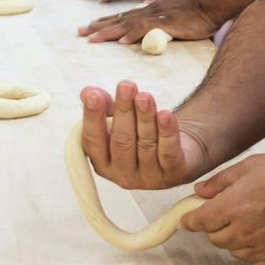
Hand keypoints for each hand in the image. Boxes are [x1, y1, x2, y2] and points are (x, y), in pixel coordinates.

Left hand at [78, 0, 220, 44]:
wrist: (211, 5)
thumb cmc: (196, 13)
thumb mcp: (173, 17)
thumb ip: (159, 24)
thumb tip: (148, 33)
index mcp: (149, 10)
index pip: (123, 17)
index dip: (106, 22)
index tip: (90, 29)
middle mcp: (148, 11)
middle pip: (119, 19)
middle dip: (98, 27)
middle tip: (80, 32)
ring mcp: (156, 16)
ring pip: (126, 23)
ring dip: (108, 31)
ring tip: (91, 38)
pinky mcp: (166, 22)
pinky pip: (146, 28)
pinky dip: (134, 34)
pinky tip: (123, 41)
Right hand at [78, 83, 210, 190]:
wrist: (177, 151)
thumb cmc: (139, 135)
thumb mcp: (118, 121)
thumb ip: (103, 107)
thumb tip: (87, 92)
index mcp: (103, 164)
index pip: (93, 141)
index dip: (93, 118)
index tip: (93, 95)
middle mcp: (123, 175)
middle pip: (121, 141)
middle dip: (123, 111)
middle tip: (126, 86)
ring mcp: (149, 178)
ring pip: (146, 144)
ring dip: (145, 117)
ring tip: (145, 96)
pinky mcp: (173, 173)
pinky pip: (168, 152)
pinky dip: (167, 132)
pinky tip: (165, 115)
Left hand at [181, 153, 264, 264]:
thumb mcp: (251, 165)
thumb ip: (221, 181)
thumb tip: (199, 192)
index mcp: (233, 206)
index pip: (198, 222)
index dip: (191, 220)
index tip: (190, 219)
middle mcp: (243, 231)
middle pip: (214, 239)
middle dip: (216, 227)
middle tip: (230, 213)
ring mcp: (261, 247)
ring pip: (233, 251)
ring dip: (235, 239)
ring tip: (252, 222)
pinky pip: (253, 262)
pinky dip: (254, 252)